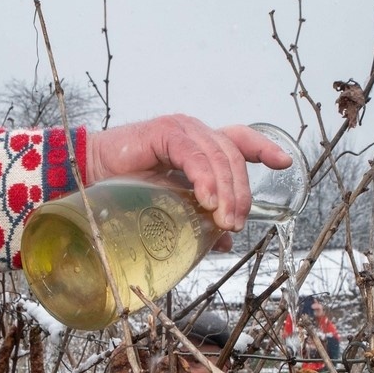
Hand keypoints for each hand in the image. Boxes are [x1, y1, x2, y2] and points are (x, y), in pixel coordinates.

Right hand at [86, 116, 291, 232]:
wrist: (88, 176)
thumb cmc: (125, 190)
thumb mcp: (171, 207)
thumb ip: (199, 220)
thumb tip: (226, 242)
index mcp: (200, 147)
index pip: (241, 141)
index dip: (265, 148)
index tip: (286, 163)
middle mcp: (195, 133)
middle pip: (234, 157)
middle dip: (241, 192)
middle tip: (235, 223)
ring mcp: (182, 130)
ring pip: (219, 157)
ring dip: (226, 191)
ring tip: (223, 219)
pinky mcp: (165, 132)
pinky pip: (194, 155)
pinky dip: (204, 178)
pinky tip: (206, 201)